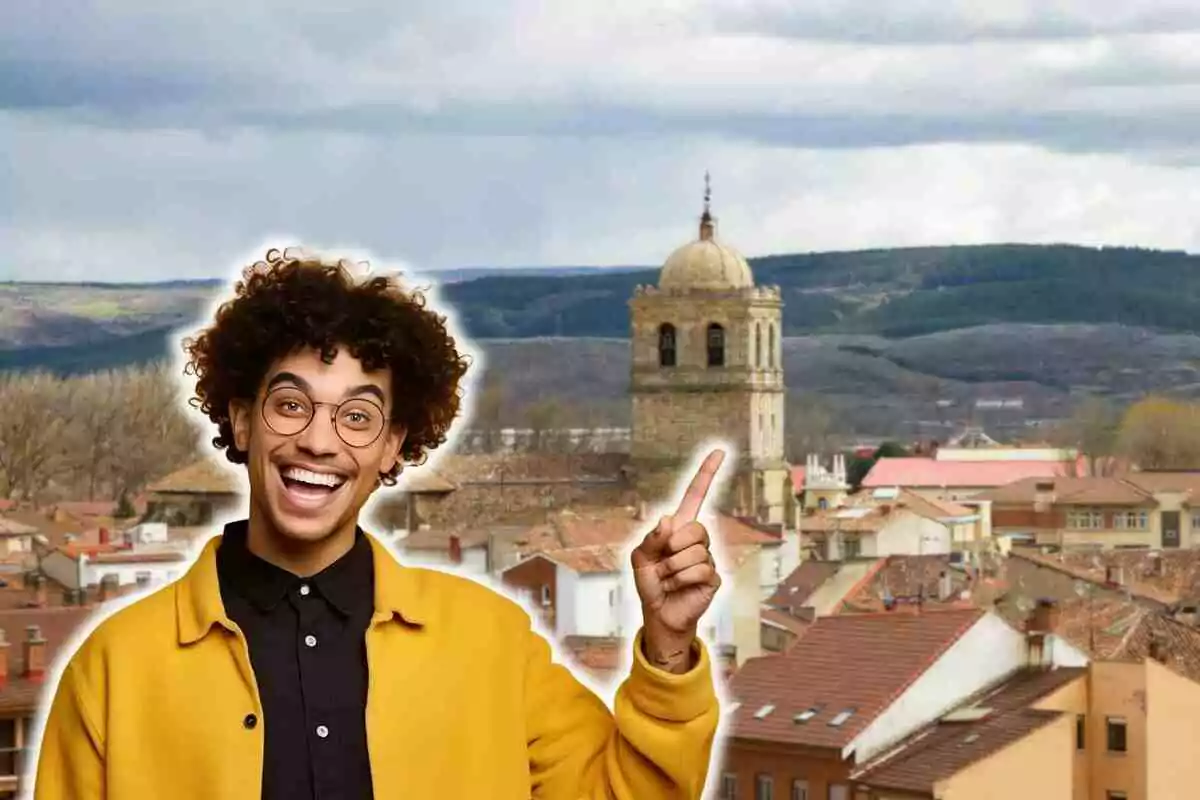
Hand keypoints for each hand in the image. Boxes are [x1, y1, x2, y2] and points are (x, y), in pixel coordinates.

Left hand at [632, 449, 724, 672]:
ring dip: (672, 569)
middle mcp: (697, 539)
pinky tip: (677, 587)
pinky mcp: (714, 577)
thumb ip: (651, 538)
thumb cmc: (650, 582)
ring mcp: (708, 557)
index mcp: (679, 527)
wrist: (658, 612)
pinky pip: (700, 570)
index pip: (696, 495)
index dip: (706, 474)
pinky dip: (680, 580)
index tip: (719, 451)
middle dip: (672, 547)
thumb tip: (668, 521)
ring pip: (694, 552)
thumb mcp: (640, 558)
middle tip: (663, 563)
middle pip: (694, 528)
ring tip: (668, 579)